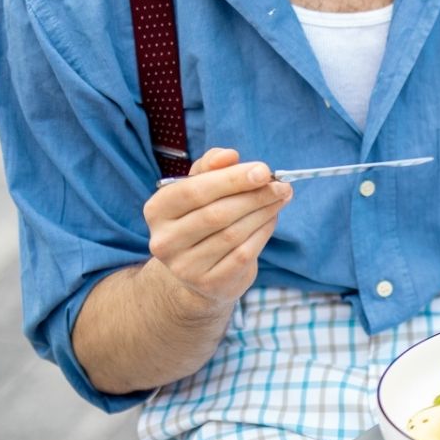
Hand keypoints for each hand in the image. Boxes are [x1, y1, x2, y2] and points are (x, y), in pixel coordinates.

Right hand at [142, 147, 290, 309]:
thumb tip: (230, 155)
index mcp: (157, 210)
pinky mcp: (209, 283)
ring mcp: (185, 267)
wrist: (196, 273)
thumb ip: (211, 166)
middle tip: (282, 185)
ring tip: (281, 197)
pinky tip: (271, 218)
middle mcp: (165, 241)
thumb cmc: (200, 217)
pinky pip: (244, 253)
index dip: (231, 179)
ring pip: (233, 233)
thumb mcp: (199, 187)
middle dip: (254, 196)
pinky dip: (263, 232)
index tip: (264, 170)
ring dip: (264, 211)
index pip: (193, 191)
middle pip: (216, 213)